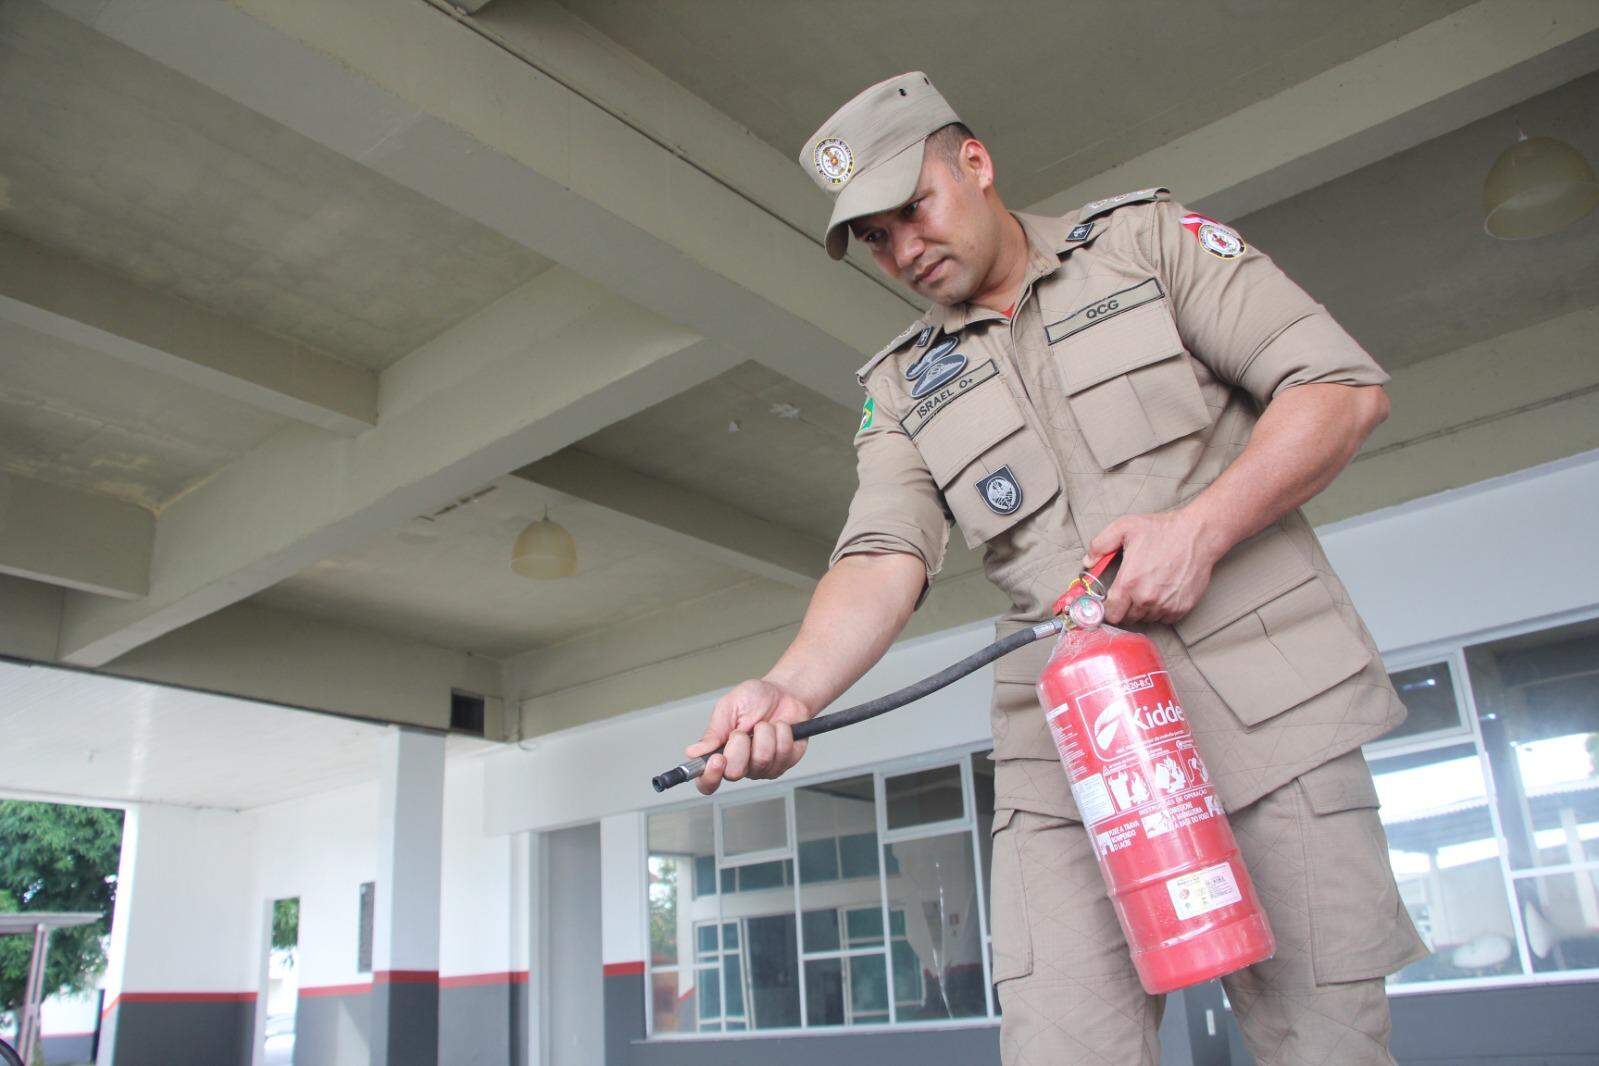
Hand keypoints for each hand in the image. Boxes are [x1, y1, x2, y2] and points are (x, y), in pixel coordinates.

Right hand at [685, 679, 812, 795]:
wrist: (784, 692)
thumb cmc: (755, 699)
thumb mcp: (728, 708)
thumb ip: (713, 732)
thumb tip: (693, 752)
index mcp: (720, 753)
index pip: (707, 781)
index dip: (710, 776)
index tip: (717, 758)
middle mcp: (740, 765)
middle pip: (734, 773)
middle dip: (740, 745)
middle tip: (743, 730)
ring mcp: (762, 767)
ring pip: (762, 761)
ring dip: (765, 734)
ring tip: (764, 724)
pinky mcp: (784, 764)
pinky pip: (783, 755)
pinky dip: (782, 733)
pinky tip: (779, 728)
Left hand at [1084, 509, 1224, 625]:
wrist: (1197, 535)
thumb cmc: (1161, 530)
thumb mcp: (1124, 528)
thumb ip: (1100, 545)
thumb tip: (1088, 563)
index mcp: (1129, 583)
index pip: (1110, 614)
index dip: (1107, 609)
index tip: (1110, 602)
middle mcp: (1146, 599)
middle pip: (1127, 618)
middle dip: (1125, 608)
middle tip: (1131, 590)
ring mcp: (1166, 605)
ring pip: (1146, 618)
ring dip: (1144, 609)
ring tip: (1149, 587)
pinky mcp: (1182, 608)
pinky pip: (1165, 618)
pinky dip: (1162, 609)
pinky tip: (1163, 591)